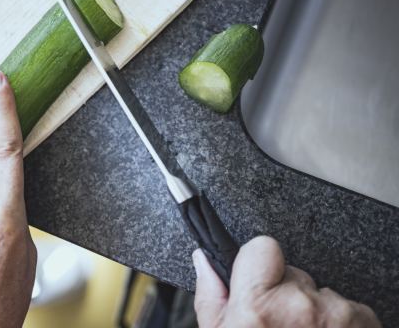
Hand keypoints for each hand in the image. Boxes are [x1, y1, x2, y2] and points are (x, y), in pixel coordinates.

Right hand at [193, 236, 379, 327]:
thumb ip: (212, 295)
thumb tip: (204, 260)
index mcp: (257, 307)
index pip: (262, 247)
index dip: (259, 265)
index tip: (260, 284)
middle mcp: (298, 306)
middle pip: (293, 274)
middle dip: (287, 295)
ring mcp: (335, 315)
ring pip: (321, 293)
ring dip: (315, 312)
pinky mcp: (364, 323)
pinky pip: (348, 308)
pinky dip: (340, 325)